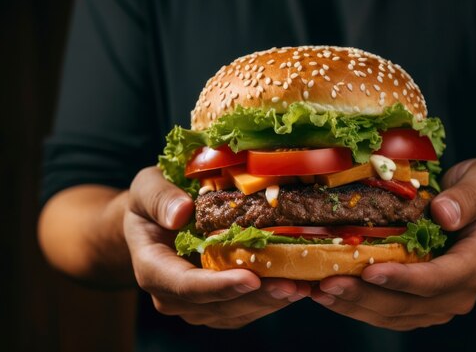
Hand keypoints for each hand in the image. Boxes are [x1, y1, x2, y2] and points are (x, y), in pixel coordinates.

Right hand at [123, 167, 309, 327]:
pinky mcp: (217, 305)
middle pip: (217, 305)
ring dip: (270, 302)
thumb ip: (160, 199)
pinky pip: (245, 309)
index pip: (185, 284)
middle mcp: (173, 295)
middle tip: (292, 285)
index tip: (251, 278)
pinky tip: (297, 285)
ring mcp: (196, 304)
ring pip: (236, 312)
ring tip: (303, 286)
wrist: (154, 221)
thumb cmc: (152, 201)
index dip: (219, 285)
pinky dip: (271, 300)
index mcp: (153, 268)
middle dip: (257, 296)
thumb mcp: (147, 187)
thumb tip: (180, 213)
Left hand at [310, 159, 475, 329]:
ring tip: (319, 292)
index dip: (403, 279)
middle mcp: (457, 292)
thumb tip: (443, 213)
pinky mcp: (421, 302)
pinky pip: (388, 312)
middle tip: (328, 284)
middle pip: (408, 304)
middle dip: (365, 297)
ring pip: (393, 315)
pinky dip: (357, 306)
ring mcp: (438, 301)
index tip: (370, 271)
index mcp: (475, 263)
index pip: (438, 279)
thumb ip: (468, 198)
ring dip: (354, 306)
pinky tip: (330, 295)